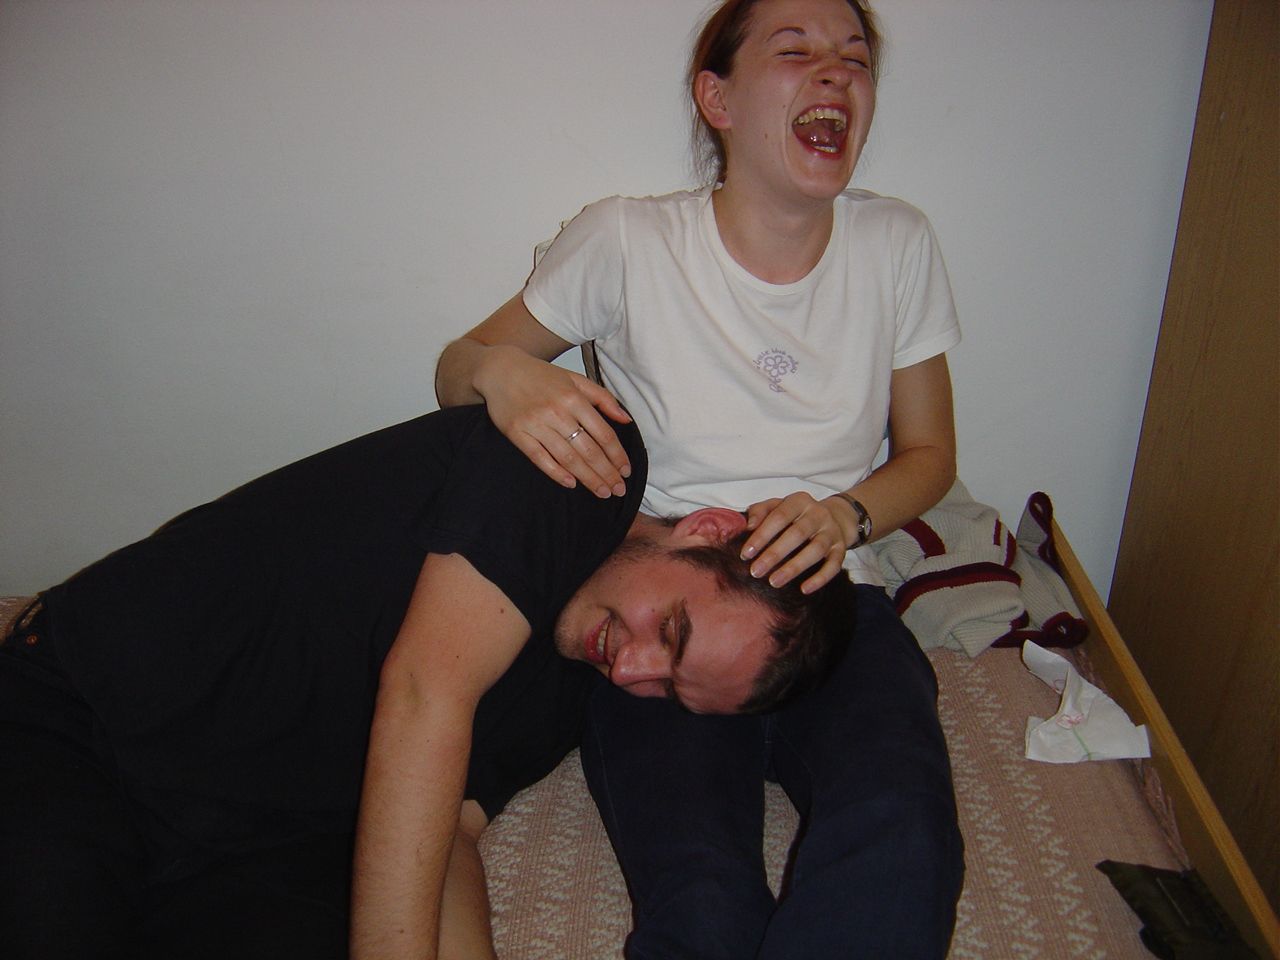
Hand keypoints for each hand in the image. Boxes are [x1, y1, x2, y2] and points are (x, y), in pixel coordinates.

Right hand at [474, 345, 632, 497]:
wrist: (501, 370)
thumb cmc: (541, 376)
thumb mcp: (576, 379)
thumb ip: (603, 398)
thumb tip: (626, 420)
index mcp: (574, 398)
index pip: (603, 434)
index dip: (617, 455)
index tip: (626, 470)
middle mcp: (556, 412)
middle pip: (588, 450)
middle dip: (606, 473)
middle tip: (618, 490)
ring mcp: (536, 424)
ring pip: (567, 458)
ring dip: (588, 478)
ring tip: (602, 492)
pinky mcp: (517, 434)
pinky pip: (540, 458)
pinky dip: (556, 473)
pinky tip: (571, 483)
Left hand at [741, 492, 857, 593]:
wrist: (835, 517)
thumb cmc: (795, 515)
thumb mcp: (778, 506)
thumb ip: (760, 511)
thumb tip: (748, 526)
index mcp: (799, 501)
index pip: (779, 517)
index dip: (762, 535)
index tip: (746, 554)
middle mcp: (818, 514)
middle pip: (797, 534)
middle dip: (774, 554)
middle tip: (756, 572)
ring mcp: (832, 532)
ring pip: (815, 550)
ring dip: (794, 568)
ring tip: (774, 582)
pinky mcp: (841, 549)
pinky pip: (833, 565)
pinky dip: (820, 578)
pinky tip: (804, 589)